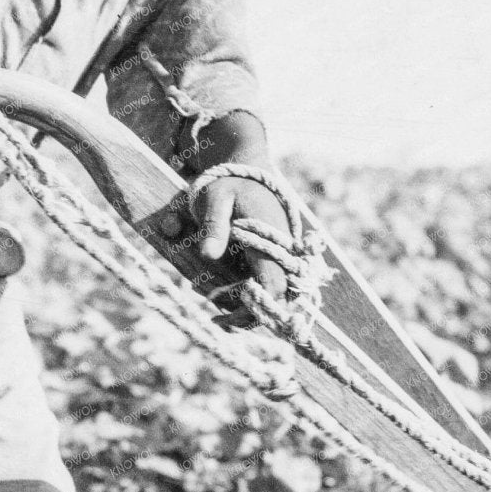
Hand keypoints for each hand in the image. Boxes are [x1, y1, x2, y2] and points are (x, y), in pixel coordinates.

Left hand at [193, 174, 290, 307]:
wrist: (246, 172)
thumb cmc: (229, 184)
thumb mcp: (215, 199)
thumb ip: (213, 226)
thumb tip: (208, 255)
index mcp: (271, 239)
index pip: (274, 284)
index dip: (255, 307)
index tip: (224, 315)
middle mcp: (282, 252)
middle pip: (277, 298)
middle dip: (248, 315)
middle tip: (215, 319)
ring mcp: (281, 256)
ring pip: (273, 295)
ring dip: (245, 307)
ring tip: (211, 303)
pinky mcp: (275, 259)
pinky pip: (268, 286)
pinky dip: (246, 297)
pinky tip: (218, 294)